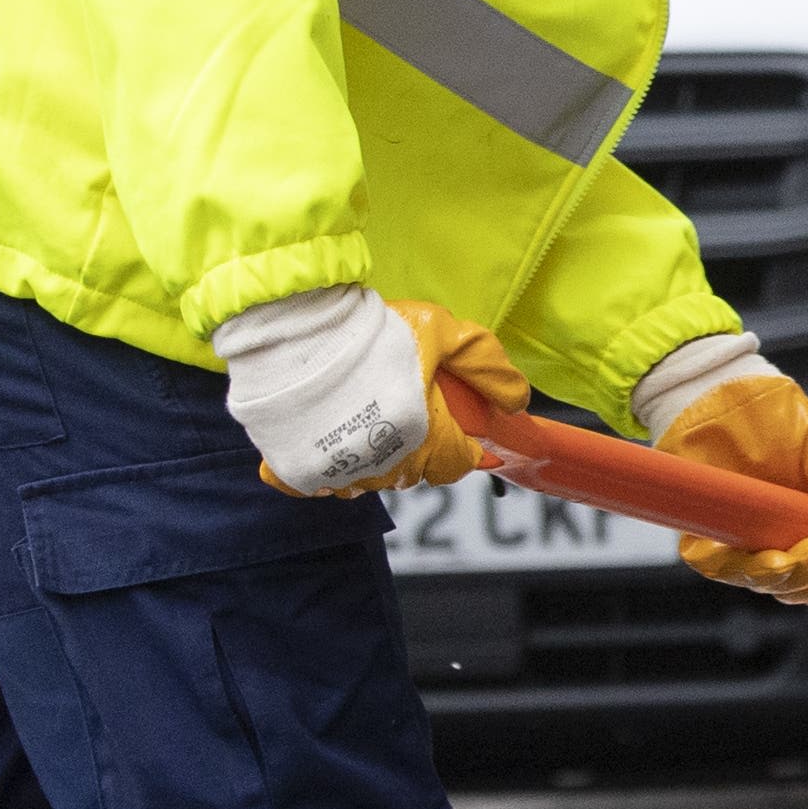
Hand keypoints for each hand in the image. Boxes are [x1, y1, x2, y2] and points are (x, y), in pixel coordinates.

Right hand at [218, 286, 528, 494]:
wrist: (290, 326)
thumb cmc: (371, 330)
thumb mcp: (443, 333)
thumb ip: (487, 366)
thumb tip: (517, 402)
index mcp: (423, 438)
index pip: (458, 463)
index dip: (463, 444)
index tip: (457, 426)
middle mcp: (382, 466)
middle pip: (414, 471)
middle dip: (419, 445)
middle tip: (404, 404)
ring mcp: (337, 474)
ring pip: (369, 478)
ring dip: (375, 456)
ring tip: (365, 411)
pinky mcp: (295, 473)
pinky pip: (321, 482)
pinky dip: (327, 464)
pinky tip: (327, 431)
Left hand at [633, 335, 807, 609]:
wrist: (719, 388)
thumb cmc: (775, 415)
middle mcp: (780, 543)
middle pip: (804, 589)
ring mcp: (742, 543)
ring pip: (768, 584)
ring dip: (791, 576)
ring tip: (807, 550)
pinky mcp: (703, 536)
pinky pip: (719, 568)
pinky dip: (738, 567)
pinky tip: (761, 554)